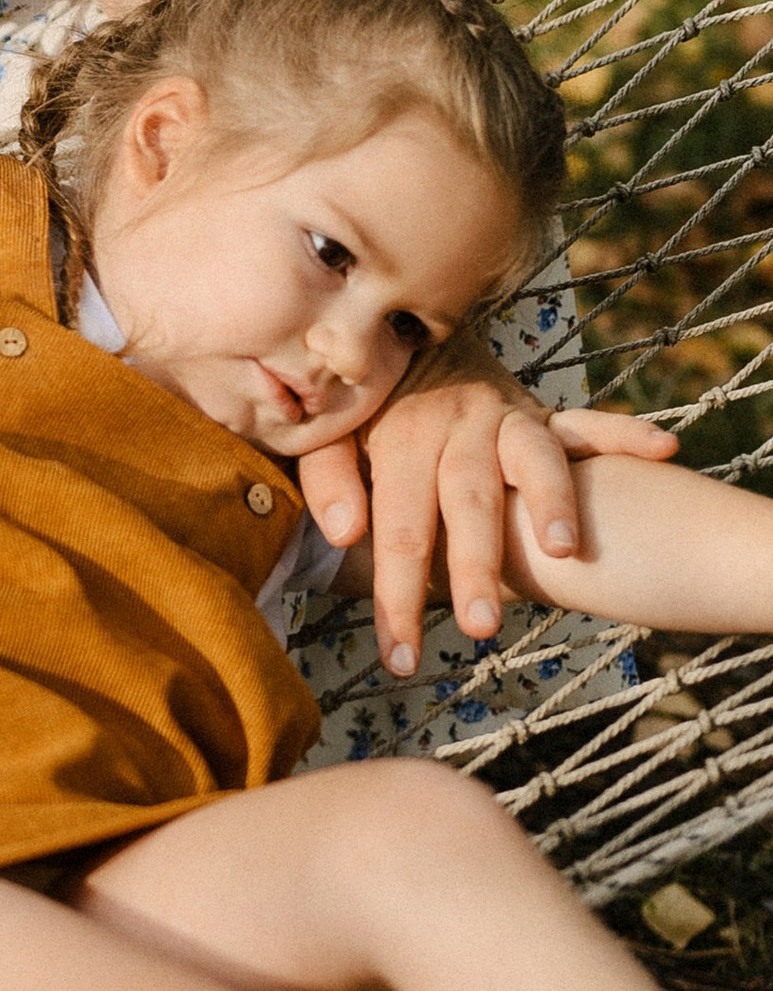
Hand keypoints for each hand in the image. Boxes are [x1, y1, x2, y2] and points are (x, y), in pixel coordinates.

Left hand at [298, 341, 680, 674]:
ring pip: (534, 459)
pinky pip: (587, 423)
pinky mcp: (543, 415)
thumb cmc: (366, 405)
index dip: (397, 596)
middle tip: (480, 628)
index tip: (400, 659)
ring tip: (566, 550)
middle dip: (477, 567)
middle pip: (469, 502)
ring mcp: (508, 418)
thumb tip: (342, 533)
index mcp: (402, 434)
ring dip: (552, 501)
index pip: (398, 528)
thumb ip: (329, 479)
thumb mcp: (331, 433)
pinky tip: (662, 447)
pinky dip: (623, 434)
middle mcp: (460, 424)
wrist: (408, 331)